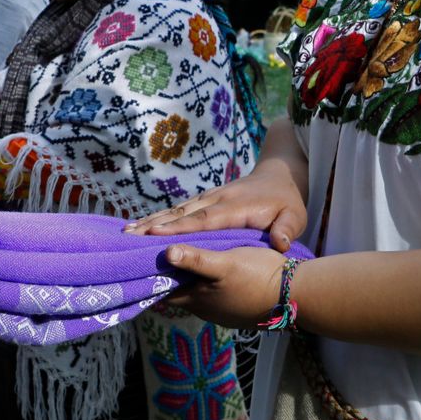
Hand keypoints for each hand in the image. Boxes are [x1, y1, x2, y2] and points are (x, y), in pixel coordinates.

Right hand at [125, 160, 306, 252]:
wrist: (280, 175)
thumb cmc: (287, 201)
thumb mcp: (295, 216)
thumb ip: (286, 230)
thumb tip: (279, 244)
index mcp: (235, 207)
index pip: (204, 219)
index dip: (180, 227)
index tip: (155, 234)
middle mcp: (215, 200)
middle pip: (181, 214)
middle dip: (155, 225)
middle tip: (129, 235)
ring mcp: (208, 199)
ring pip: (175, 211)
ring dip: (151, 221)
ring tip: (126, 232)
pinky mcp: (204, 202)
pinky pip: (178, 211)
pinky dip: (159, 219)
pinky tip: (141, 227)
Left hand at [161, 245, 287, 328]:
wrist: (296, 295)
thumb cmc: (258, 276)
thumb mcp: (225, 263)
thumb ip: (196, 259)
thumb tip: (166, 252)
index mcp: (197, 299)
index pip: (162, 290)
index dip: (152, 275)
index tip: (142, 259)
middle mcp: (205, 310)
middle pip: (177, 293)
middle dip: (168, 277)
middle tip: (158, 255)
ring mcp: (222, 313)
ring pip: (195, 295)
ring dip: (187, 281)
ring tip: (180, 259)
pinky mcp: (236, 310)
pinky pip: (212, 297)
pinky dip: (204, 284)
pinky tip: (210, 272)